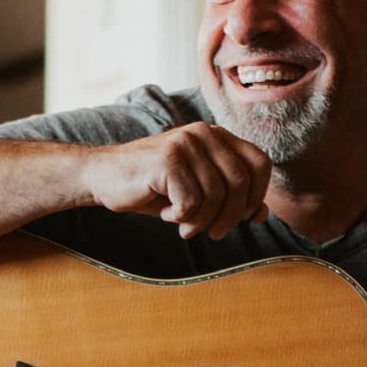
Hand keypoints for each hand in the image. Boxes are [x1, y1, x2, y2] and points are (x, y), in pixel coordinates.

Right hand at [84, 124, 270, 239]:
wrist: (104, 177)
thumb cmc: (154, 187)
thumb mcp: (198, 193)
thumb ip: (231, 199)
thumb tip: (263, 214)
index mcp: (217, 135)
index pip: (260, 163)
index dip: (257, 195)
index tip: (242, 217)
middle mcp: (204, 133)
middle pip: (240, 182)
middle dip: (230, 216)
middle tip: (214, 233)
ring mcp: (185, 143)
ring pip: (216, 196)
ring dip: (201, 221)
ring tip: (182, 223)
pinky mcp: (168, 159)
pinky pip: (190, 202)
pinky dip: (179, 217)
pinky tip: (165, 212)